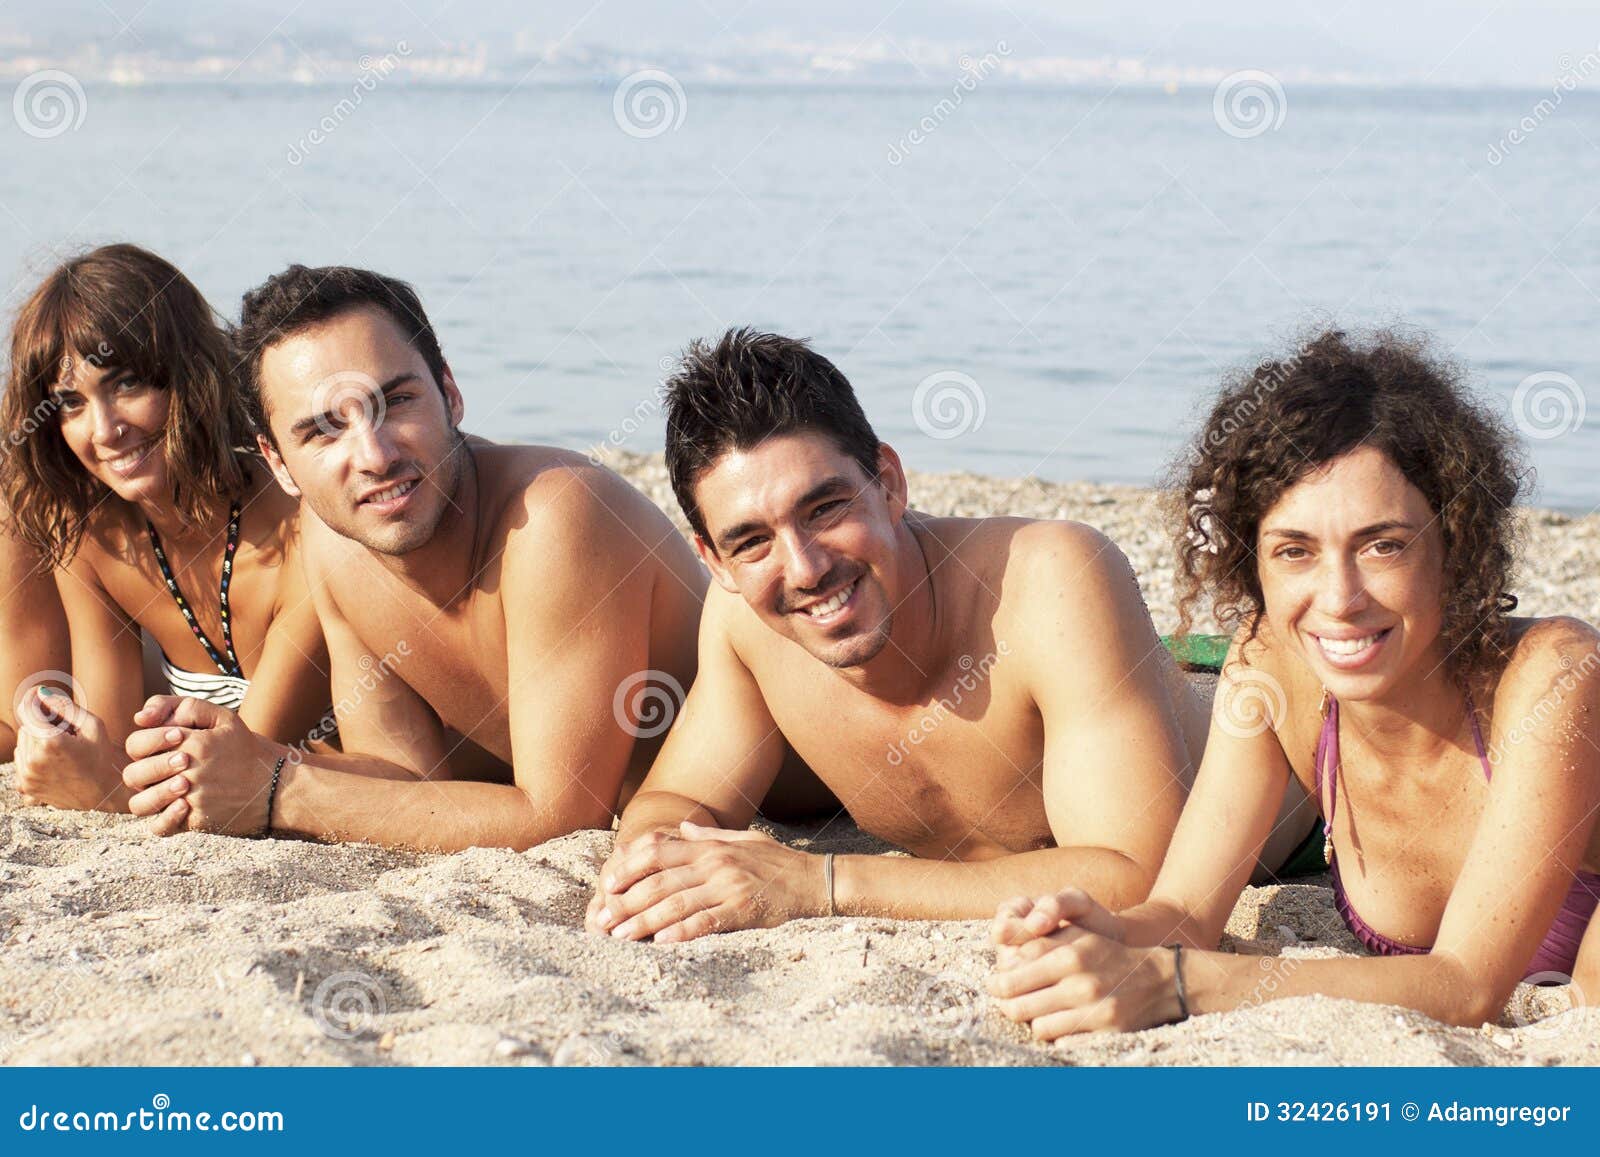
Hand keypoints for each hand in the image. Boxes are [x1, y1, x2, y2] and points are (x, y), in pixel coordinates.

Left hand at [12, 689, 128, 811]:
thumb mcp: (93, 726)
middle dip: (43, 725)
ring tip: (61, 750)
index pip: (28, 711)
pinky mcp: (26, 787)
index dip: (34, 700)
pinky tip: (52, 762)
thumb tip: (40, 693)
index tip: (39, 695)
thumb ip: (65, 707)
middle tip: (66, 733)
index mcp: (50, 743)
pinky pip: (20, 761)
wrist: (104, 794)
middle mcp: (33, 760)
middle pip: (26, 727)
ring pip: (22, 744)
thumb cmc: (102, 758)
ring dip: (37, 741)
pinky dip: (33, 757)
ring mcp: (27, 776)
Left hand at [122, 695, 287, 837]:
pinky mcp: (198, 820)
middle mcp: (188, 770)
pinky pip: (161, 827)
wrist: (277, 786)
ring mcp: (192, 798)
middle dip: (145, 770)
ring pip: (141, 803)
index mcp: (190, 742)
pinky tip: (179, 808)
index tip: (169, 746)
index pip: (136, 743)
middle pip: (134, 774)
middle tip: (170, 769)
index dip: (145, 744)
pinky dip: (162, 820)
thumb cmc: (246, 750)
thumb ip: (184, 707)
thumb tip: (141, 717)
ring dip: (150, 796)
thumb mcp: (224, 718)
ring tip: (171, 790)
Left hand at [588, 821, 825, 942]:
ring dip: (644, 920)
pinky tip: (662, 942)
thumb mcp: (742, 840)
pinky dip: (683, 931)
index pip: (658, 851)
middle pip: (660, 881)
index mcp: (710, 848)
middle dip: (626, 900)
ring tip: (619, 935)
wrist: (814, 880)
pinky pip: (707, 921)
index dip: (629, 866)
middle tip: (601, 919)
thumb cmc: (777, 862)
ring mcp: (729, 886)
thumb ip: (708, 837)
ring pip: (677, 903)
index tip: (607, 883)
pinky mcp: (744, 909)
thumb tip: (680, 830)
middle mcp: (715, 864)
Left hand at [987, 891, 1172, 1039]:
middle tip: (1005, 1003)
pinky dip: (1054, 1036)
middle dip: (1006, 1004)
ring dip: (1031, 1021)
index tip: (995, 984)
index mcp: (1069, 953)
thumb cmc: (1106, 956)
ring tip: (1033, 1013)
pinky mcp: (1106, 1033)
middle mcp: (1080, 982)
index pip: (1014, 968)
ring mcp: (1094, 1010)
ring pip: (1036, 1026)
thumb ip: (1040, 943)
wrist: (1158, 979)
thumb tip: (1003, 961)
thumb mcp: (1077, 937)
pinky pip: (1061, 1042)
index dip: (998, 979)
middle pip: (1018, 1002)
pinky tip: (1057, 1026)